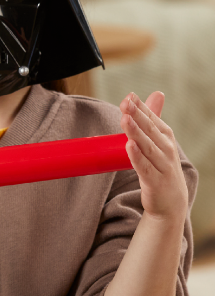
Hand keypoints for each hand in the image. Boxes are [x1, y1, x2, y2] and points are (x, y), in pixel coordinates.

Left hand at [119, 92, 188, 221]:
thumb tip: (157, 93)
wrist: (171, 201)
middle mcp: (166, 149)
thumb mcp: (159, 140)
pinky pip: (144, 167)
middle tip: (126, 102)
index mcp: (166, 137)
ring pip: (147, 146)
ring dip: (136, 132)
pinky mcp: (155, 182)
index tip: (129, 96)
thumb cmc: (160, 166)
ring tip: (125, 119)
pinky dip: (136, 157)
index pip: (153, 118)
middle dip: (137, 115)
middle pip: (149, 130)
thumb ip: (153, 118)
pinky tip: (129, 146)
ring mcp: (162, 166)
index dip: (141, 107)